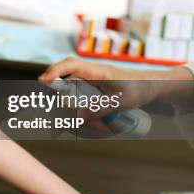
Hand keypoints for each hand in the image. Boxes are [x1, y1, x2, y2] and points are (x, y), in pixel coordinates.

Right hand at [38, 58, 159, 129]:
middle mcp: (89, 74)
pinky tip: (101, 125)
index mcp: (96, 71)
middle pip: (66, 83)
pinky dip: (88, 114)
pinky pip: (82, 101)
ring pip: (74, 96)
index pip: (70, 66)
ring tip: (101, 127)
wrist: (150, 86)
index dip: (54, 72)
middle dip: (68, 104)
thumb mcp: (121, 101)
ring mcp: (90, 82)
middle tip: (77, 121)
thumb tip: (78, 116)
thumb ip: (99, 108)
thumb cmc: (138, 88)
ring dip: (82, 113)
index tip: (43, 81)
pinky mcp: (92, 90)